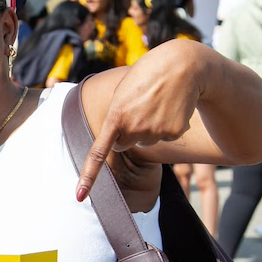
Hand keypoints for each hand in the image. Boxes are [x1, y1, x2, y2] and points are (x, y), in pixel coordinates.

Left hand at [76, 47, 201, 200]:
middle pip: (126, 144)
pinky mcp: (174, 133)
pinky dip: (169, 125)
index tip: (80, 196)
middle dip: (129, 131)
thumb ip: (117, 116)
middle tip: (139, 107)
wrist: (181, 65)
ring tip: (157, 102)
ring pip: (147, 140)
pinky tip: (172, 106)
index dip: (89, 176)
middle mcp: (134, 129)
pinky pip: (166, 136)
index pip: (98, 152)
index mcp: (115, 117)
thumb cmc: (147, 75)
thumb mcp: (123, 92)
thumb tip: (119, 139)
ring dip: (150, 126)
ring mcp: (154, 132)